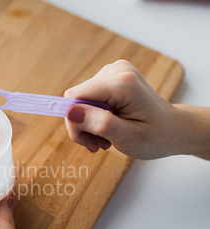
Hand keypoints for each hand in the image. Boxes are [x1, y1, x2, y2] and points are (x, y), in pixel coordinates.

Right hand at [64, 59, 184, 159]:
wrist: (172, 130)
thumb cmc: (155, 136)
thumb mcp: (127, 137)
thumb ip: (99, 123)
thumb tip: (71, 112)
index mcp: (123, 83)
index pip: (75, 97)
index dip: (75, 121)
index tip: (89, 141)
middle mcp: (116, 70)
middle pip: (75, 99)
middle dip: (81, 125)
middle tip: (99, 144)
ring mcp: (113, 71)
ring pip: (78, 100)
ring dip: (87, 123)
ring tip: (106, 136)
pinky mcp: (109, 76)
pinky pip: (86, 98)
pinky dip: (92, 116)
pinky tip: (107, 126)